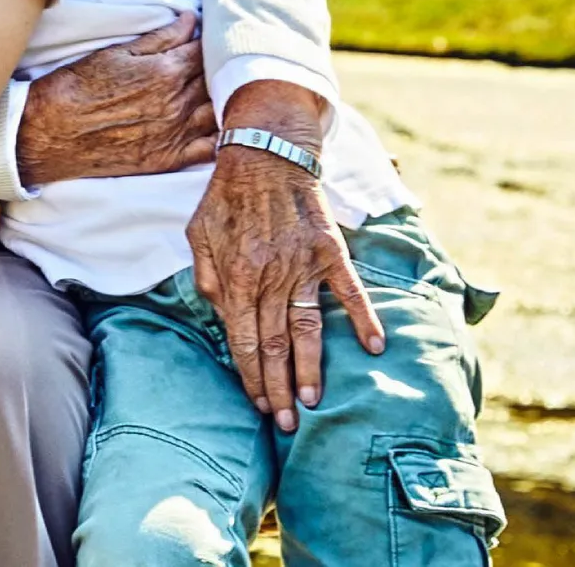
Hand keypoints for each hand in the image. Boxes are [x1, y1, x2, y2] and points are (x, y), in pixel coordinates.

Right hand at [13, 12, 216, 186]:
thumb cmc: (78, 86)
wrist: (52, 132)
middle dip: (221, 69)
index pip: (205, 52)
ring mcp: (176, 134)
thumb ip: (160, 37)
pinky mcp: (170, 159)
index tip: (211, 39)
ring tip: (224, 91)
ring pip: (220, 113)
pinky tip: (222, 127)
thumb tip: (191, 20)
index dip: (210, 43)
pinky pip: (211, 149)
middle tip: (222, 62)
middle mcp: (178, 104)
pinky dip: (223, 137)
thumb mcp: (117, 52)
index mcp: (166, 72)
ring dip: (225, 100)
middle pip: (216, 81)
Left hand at [187, 81, 383, 433]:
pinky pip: (351, 290)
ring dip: (311, 366)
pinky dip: (365, 318)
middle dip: (278, 386)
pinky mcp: (330, 252)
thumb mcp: (198, 234)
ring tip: (315, 399)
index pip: (243, 339)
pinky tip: (376, 346)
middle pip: (274, 342)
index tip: (259, 404)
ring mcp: (303, 265)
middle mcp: (270, 276)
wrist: (266, 153)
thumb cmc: (226, 196)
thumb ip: (207, 277)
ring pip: (308, 327)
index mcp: (235, 275)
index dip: (250, 375)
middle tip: (287, 421)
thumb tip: (222, 318)